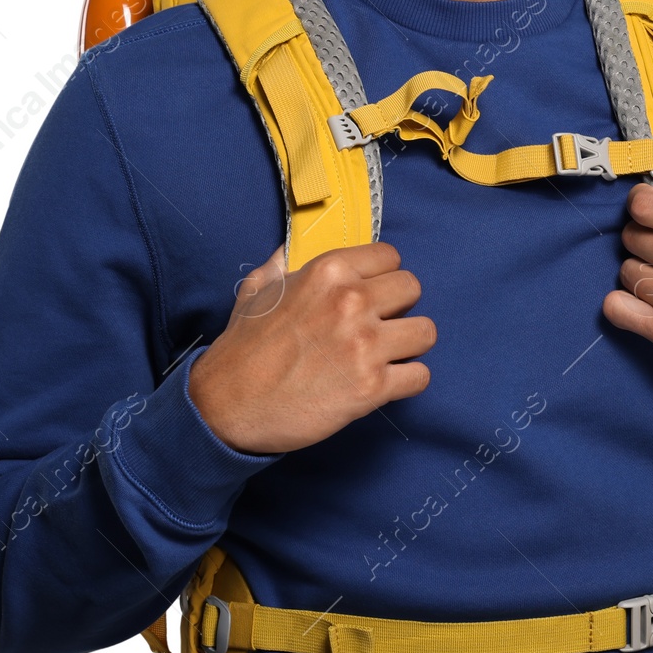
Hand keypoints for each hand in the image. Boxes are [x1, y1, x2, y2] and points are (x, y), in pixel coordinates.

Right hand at [188, 243, 434, 454]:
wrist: (227, 406)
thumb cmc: (242, 348)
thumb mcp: (257, 290)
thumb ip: (282, 263)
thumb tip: (292, 246)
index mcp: (327, 271)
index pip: (390, 257)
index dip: (382, 276)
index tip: (372, 293)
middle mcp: (351, 301)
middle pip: (412, 289)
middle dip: (399, 307)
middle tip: (379, 325)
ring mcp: (364, 345)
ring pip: (425, 332)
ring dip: (409, 345)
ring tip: (387, 355)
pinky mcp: (372, 387)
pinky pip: (420, 376)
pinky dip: (408, 381)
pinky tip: (387, 383)